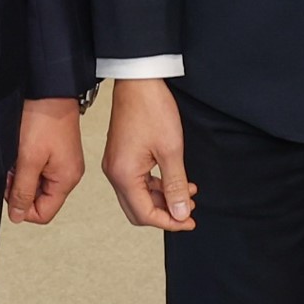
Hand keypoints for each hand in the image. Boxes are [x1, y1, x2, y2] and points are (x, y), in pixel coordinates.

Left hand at [7, 97, 83, 223]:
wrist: (48, 89)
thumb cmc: (43, 118)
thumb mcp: (28, 159)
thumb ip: (22, 190)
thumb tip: (18, 216)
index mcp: (66, 179)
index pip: (43, 214)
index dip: (23, 208)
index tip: (10, 190)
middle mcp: (68, 173)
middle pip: (40, 200)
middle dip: (20, 189)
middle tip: (11, 170)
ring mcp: (62, 163)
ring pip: (36, 184)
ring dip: (21, 175)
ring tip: (16, 157)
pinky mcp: (56, 152)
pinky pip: (38, 169)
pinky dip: (25, 164)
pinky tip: (20, 150)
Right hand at [100, 77, 196, 230]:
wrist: (139, 81)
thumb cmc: (151, 109)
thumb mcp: (171, 150)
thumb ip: (176, 185)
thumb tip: (179, 212)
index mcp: (123, 174)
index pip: (145, 214)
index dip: (169, 222)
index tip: (188, 221)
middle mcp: (115, 173)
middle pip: (138, 209)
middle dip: (165, 213)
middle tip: (188, 212)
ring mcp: (116, 164)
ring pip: (138, 195)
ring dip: (162, 198)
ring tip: (187, 193)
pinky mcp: (120, 155)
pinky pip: (136, 181)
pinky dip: (155, 185)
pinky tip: (174, 180)